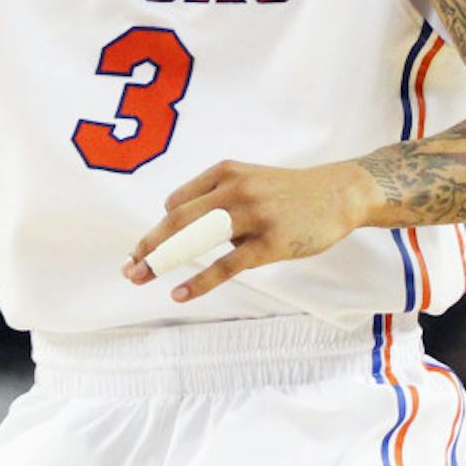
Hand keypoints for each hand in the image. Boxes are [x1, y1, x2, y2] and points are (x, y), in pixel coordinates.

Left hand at [122, 159, 367, 301]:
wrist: (339, 193)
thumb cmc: (289, 192)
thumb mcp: (249, 180)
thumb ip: (217, 197)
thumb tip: (180, 226)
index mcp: (225, 172)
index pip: (177, 202)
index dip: (158, 229)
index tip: (144, 251)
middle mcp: (234, 189)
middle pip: (177, 219)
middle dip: (148, 245)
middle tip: (127, 267)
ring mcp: (252, 215)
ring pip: (196, 240)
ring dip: (163, 260)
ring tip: (140, 277)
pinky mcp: (269, 243)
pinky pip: (226, 265)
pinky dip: (199, 281)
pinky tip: (179, 293)